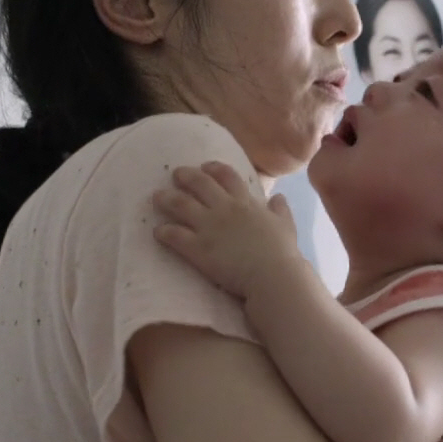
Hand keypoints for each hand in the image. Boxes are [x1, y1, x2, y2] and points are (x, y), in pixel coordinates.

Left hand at [151, 161, 302, 299]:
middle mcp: (224, 208)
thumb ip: (281, 210)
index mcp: (245, 202)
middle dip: (185, 176)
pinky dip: (164, 232)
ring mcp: (209, 227)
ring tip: (157, 197)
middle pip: (200, 183)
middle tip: (175, 174)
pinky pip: (174, 235)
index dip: (213, 168)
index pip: (227, 176)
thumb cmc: (282, 252)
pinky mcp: (198, 248)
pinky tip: (157, 232)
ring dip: (166, 199)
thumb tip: (279, 197)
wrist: (271, 275)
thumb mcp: (286, 226)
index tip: (205, 166)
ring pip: (181, 204)